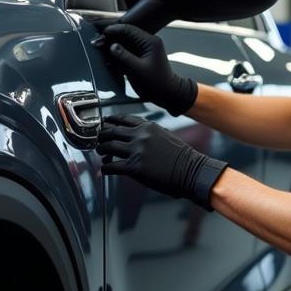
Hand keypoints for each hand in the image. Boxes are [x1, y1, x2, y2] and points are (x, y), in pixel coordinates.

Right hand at [92, 23, 196, 115]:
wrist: (167, 94)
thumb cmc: (157, 83)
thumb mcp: (138, 70)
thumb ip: (124, 57)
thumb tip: (112, 46)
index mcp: (150, 41)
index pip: (129, 30)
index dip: (114, 31)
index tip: (102, 34)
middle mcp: (147, 43)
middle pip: (125, 36)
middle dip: (111, 39)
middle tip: (97, 42)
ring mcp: (143, 51)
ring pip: (124, 45)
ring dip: (112, 48)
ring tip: (100, 50)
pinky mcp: (140, 59)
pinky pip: (126, 54)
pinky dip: (117, 57)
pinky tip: (108, 61)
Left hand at [98, 114, 226, 208]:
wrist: (191, 171)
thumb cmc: (181, 156)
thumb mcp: (165, 136)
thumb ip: (150, 133)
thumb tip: (138, 137)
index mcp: (148, 127)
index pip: (123, 119)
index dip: (111, 121)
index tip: (105, 124)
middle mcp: (140, 136)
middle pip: (112, 131)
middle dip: (103, 136)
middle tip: (99, 140)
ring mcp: (136, 151)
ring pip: (108, 147)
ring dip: (101, 150)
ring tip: (101, 153)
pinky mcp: (134, 168)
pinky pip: (111, 166)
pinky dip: (105, 168)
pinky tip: (105, 170)